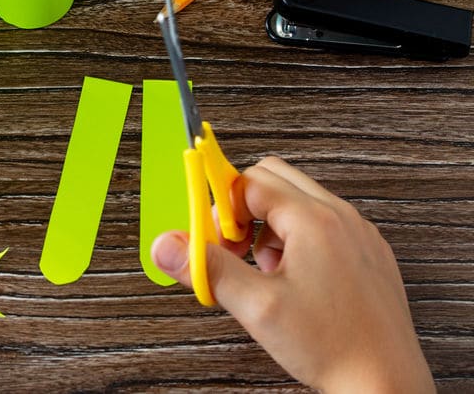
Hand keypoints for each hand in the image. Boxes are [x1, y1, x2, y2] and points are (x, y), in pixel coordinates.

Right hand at [151, 156, 433, 392]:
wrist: (385, 384)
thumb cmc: (332, 347)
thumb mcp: (257, 307)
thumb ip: (208, 268)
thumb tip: (168, 245)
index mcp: (314, 221)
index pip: (251, 181)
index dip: (222, 208)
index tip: (212, 237)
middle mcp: (341, 217)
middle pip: (276, 178)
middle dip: (244, 207)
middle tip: (233, 247)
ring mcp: (359, 233)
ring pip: (299, 200)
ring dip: (270, 225)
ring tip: (266, 271)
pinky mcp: (368, 252)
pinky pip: (323, 223)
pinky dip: (297, 238)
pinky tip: (293, 280)